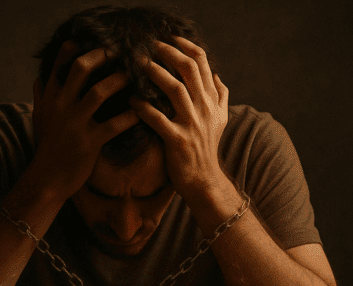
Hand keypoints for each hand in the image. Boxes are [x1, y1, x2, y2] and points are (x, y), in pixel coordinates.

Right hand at [31, 41, 138, 200]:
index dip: (77, 48)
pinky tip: (143, 111)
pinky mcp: (89, 142)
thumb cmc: (47, 147)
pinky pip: (114, 124)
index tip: (93, 39)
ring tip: (135, 74)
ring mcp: (75, 123)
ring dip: (119, 80)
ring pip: (99, 92)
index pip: (61, 64)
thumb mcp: (39, 118)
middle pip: (81, 69)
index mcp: (51, 98)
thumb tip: (39, 78)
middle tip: (121, 50)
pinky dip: (130, 116)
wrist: (47, 179)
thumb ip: (40, 96)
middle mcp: (62, 106)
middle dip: (103, 55)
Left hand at [129, 37, 228, 197]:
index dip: (184, 45)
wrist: (205, 181)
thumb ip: (221, 95)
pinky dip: (143, 108)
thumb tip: (217, 74)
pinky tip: (131, 100)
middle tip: (148, 45)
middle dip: (168, 52)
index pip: (202, 63)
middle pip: (189, 69)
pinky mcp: (178, 141)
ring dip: (155, 73)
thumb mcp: (221, 120)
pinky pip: (158, 119)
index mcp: (212, 100)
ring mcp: (192, 125)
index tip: (167, 37)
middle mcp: (205, 109)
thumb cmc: (207, 149)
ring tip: (138, 64)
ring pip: (176, 89)